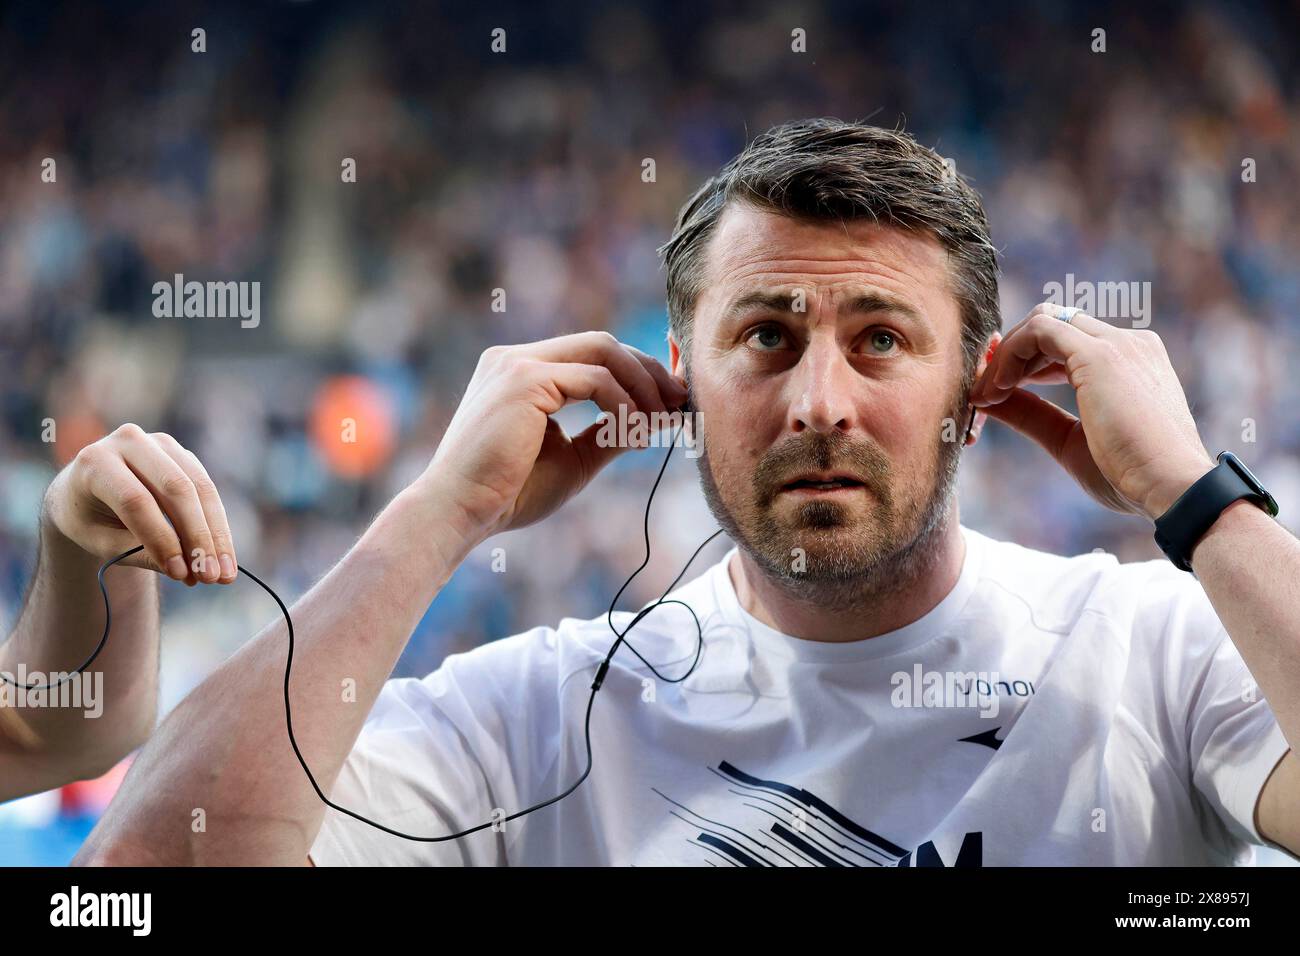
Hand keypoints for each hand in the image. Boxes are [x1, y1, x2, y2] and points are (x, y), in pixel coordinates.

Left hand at [43, 424, 237, 584]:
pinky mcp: (181, 453)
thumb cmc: (88, 519)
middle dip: (198, 536)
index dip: (161, 538)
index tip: (180, 574)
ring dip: (216, 533)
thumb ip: (139, 553)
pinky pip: (207, 489)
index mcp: (95, 462)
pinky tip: (222, 556)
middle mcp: (129, 441)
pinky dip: (217, 524)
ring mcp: (159, 443)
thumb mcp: (102, 541)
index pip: (135, 500)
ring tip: (224, 573)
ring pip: (199, 487)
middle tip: (211, 577)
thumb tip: (187, 573)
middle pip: (175, 488)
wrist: (86, 489)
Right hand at [419, 331, 687, 541]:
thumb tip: (653, 421)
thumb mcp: (572, 459)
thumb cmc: (508, 493)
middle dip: (649, 370)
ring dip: (642, 385)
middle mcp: (515, 358)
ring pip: (604, 351)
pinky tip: (634, 432)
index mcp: (520, 372)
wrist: (459, 512)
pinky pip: (596, 380)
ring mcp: (518, 364)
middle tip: (680, 402)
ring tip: (661, 420)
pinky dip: (624, 404)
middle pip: (602, 344)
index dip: (636, 370)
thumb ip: (608, 434)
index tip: (668, 398)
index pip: (590, 354)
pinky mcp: (525, 379)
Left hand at [971, 302, 1215, 519]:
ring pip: (1043, 321)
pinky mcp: (1099, 355)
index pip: (1068, 340)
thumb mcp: (1068, 440)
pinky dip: (1008, 354)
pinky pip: (1039, 331)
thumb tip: (989, 400)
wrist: (1171, 487)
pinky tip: (997, 389)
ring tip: (986, 394)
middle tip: (984, 389)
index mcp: (1131, 362)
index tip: (999, 389)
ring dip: (1005, 355)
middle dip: (1011, 352)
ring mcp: (1117, 344)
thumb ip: (1031, 415)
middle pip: (1053, 324)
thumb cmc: (1130, 475)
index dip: (1026, 360)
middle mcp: (1127, 344)